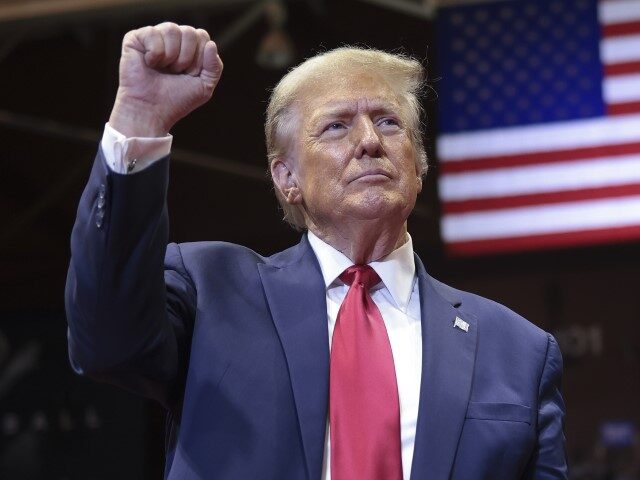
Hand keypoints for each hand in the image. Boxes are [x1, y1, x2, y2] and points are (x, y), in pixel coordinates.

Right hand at [108, 23, 222, 136]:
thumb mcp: (204, 86)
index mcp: (188, 47)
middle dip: (186, 58)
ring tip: (163, 69)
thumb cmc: (176, 100)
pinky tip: (149, 64)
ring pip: (172, 29)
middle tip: (175, 73)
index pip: (202, 36)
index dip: (199, 58)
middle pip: (189, 32)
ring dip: (171, 55)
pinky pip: (153, 32)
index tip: (189, 75)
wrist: (152, 111)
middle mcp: (172, 39)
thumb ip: (215, 67)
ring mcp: (154, 37)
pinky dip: (155, 53)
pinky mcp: (135, 38)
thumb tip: (211, 44)